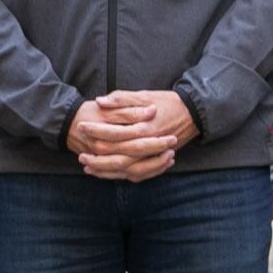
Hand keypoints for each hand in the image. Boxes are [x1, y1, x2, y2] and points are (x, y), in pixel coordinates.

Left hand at [70, 90, 194, 182]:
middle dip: (97, 158)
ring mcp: (154, 155)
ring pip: (127, 170)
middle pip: (119, 157)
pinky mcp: (157, 160)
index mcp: (144, 127)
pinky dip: (121, 176)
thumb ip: (122, 99)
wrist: (193, 114)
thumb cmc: (167, 102)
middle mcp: (149, 144)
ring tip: (88, 168)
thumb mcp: (144, 95)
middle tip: (80, 156)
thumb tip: (100, 101)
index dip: (96, 130)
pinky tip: (107, 174)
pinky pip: (138, 175)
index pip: (115, 132)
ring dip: (106, 171)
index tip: (81, 127)